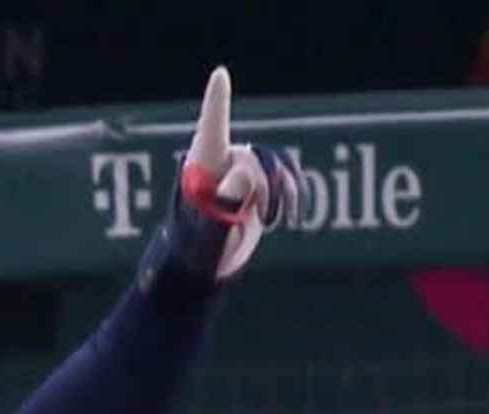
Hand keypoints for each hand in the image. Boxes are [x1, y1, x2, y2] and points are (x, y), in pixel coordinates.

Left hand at [173, 67, 298, 280]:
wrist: (203, 262)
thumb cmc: (195, 246)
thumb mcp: (208, 229)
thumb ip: (226, 202)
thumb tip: (244, 173)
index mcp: (201, 164)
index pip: (212, 126)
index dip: (217, 100)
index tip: (220, 74)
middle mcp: (222, 159)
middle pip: (257, 158)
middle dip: (266, 188)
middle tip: (264, 221)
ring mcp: (241, 169)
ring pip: (275, 165)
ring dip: (281, 193)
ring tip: (273, 223)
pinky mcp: (257, 184)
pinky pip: (285, 176)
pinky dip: (293, 194)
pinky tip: (292, 216)